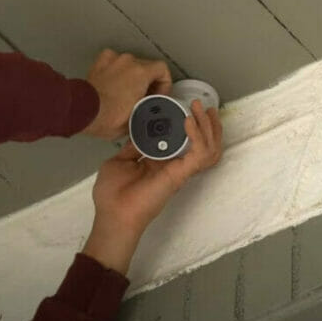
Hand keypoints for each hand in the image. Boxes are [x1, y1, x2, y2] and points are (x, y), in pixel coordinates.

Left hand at [82, 49, 172, 140]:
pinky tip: (115, 82)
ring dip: (131, 76)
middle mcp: (127, 62)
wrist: (83, 112)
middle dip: (147, 82)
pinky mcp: (99, 64)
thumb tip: (151, 115)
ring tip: (128, 92)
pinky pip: (113, 63)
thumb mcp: (138, 119)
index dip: (164, 84)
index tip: (159, 94)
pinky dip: (116, 71)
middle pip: (146, 66)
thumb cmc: (107, 116)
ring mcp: (112, 61)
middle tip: (144, 97)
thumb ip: (149, 111)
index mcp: (141, 73)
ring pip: (129, 64)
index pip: (162, 69)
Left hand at [82, 100, 222, 273]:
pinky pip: (199, 154)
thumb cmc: (112, 193)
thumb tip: (139, 132)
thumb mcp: (119, 161)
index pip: (183, 141)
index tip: (187, 106)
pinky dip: (197, 135)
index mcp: (160, 162)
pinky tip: (188, 121)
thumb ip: (132, 148)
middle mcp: (174, 165)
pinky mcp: (181, 174)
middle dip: (208, 124)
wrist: (112, 213)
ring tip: (202, 110)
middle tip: (204, 106)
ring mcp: (180, 170)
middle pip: (204, 144)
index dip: (190, 125)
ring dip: (209, 127)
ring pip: (209, 149)